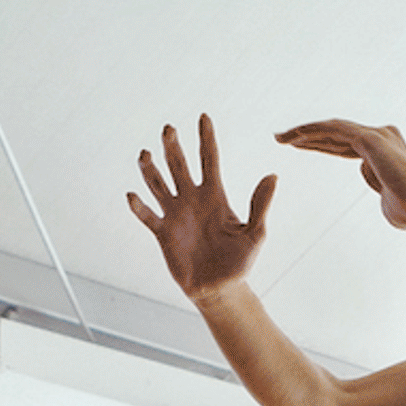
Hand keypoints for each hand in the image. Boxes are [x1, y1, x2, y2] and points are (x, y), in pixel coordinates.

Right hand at [126, 116, 274, 298]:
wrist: (220, 288)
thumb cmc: (240, 262)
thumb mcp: (255, 233)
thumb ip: (260, 205)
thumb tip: (272, 176)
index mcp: (215, 196)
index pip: (209, 160)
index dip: (206, 139)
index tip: (204, 117)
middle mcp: (192, 199)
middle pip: (179, 165)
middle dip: (173, 147)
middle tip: (169, 128)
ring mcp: (176, 214)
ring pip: (159, 184)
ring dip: (151, 170)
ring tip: (145, 154)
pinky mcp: (163, 232)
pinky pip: (148, 215)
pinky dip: (139, 206)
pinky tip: (133, 195)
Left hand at [278, 119, 405, 230]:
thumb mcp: (388, 201)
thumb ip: (380, 188)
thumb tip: (377, 184)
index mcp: (384, 148)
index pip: (345, 143)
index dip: (321, 144)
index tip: (298, 146)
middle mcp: (381, 135)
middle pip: (336, 133)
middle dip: (307, 135)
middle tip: (281, 138)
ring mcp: (376, 134)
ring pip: (332, 128)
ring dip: (304, 131)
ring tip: (280, 137)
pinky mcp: (370, 138)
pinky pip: (335, 130)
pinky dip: (314, 131)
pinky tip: (295, 136)